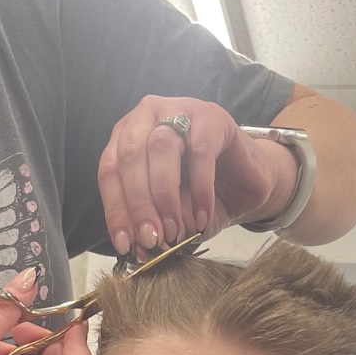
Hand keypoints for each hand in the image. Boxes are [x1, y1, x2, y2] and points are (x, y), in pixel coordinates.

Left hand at [98, 96, 296, 255]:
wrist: (245, 183)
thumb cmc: (201, 195)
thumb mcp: (169, 215)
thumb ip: (151, 222)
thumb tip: (137, 245)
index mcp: (128, 136)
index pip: (110, 170)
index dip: (115, 209)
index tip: (125, 244)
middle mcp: (148, 116)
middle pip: (130, 156)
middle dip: (139, 204)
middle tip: (152, 239)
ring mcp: (180, 109)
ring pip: (159, 148)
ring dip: (164, 196)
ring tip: (175, 230)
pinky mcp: (212, 116)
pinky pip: (200, 152)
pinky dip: (200, 190)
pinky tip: (202, 217)